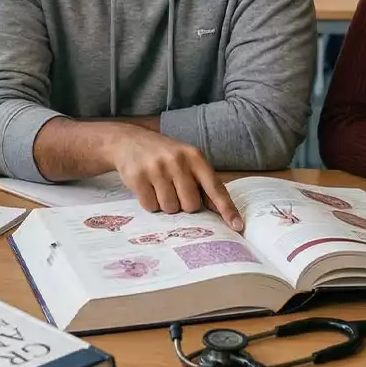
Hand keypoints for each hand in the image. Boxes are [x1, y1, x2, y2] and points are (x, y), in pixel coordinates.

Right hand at [104, 125, 242, 230]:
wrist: (128, 140)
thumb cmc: (164, 155)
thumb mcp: (186, 160)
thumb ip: (202, 182)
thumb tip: (219, 210)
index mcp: (195, 157)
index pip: (215, 188)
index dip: (227, 208)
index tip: (237, 226)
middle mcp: (177, 161)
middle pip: (191, 205)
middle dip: (184, 204)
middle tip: (174, 190)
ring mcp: (156, 168)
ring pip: (170, 208)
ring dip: (165, 204)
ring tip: (159, 187)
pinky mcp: (138, 177)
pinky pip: (150, 206)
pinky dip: (150, 203)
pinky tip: (147, 187)